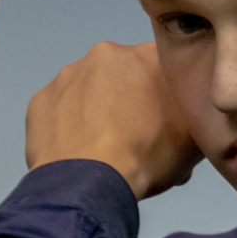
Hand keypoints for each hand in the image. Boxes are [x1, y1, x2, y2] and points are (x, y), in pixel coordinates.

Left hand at [25, 41, 200, 198]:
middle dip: (129, 98)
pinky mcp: (40, 101)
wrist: (89, 182)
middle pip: (123, 74)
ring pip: (89, 90)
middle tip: (136, 136)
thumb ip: (196, 116)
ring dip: (97, 111)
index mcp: (146, 54)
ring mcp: (67, 76)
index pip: (164, 65)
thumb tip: (191, 119)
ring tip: (104, 148)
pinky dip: (70, 126)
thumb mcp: (195, 140)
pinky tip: (79, 152)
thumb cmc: (147, 155)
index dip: (166, 92)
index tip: (166, 117)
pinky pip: (61, 110)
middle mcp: (105, 54)